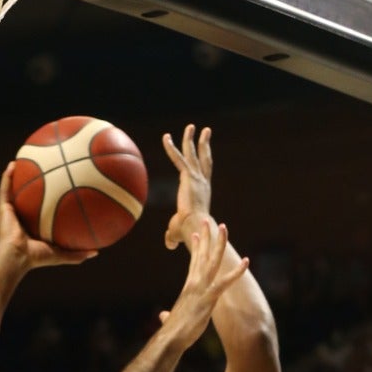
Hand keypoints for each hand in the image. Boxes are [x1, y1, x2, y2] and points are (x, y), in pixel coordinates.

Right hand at [0, 164, 95, 271]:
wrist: (17, 258)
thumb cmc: (37, 258)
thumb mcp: (61, 253)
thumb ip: (77, 253)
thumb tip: (97, 252)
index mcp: (32, 227)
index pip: (40, 209)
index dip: (47, 198)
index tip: (56, 185)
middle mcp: (21, 218)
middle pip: (27, 197)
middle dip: (33, 183)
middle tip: (42, 168)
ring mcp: (11, 213)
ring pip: (13, 190)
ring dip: (17, 175)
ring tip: (22, 160)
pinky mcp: (3, 210)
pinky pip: (4, 189)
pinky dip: (7, 177)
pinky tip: (12, 164)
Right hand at [158, 220, 246, 350]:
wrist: (170, 338)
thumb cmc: (172, 332)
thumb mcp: (171, 319)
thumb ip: (168, 315)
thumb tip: (164, 316)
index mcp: (188, 287)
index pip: (193, 263)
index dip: (197, 248)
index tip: (198, 234)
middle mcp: (194, 283)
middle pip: (202, 255)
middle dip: (206, 237)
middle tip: (208, 220)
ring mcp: (201, 289)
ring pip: (213, 261)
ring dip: (219, 243)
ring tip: (224, 227)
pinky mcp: (208, 298)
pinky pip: (225, 282)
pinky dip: (236, 272)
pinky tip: (247, 262)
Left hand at [162, 124, 212, 250]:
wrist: (193, 227)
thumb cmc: (188, 233)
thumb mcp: (178, 232)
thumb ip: (172, 236)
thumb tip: (169, 245)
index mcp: (202, 191)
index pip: (204, 172)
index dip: (204, 161)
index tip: (204, 152)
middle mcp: (202, 182)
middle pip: (204, 158)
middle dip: (204, 144)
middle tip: (205, 131)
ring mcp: (196, 178)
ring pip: (193, 154)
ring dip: (190, 139)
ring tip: (190, 126)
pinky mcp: (187, 178)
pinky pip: (177, 159)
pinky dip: (171, 148)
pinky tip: (165, 137)